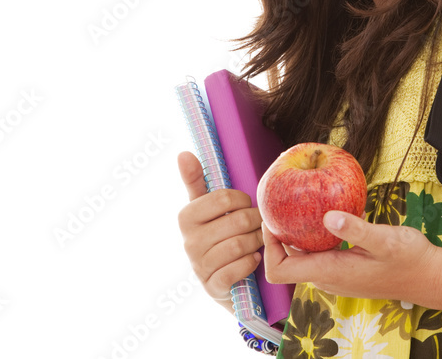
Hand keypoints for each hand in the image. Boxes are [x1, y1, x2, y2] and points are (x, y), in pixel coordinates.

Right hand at [176, 151, 263, 306]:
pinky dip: (250, 264)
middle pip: (237, 222)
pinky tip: (252, 260)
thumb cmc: (220, 235)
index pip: (224, 198)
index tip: (246, 205)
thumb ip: (196, 180)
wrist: (225, 279)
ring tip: (257, 242)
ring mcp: (199, 266)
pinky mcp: (212, 287)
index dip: (243, 200)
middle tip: (258, 225)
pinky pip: (237, 269)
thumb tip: (182, 153)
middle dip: (254, 223)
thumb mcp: (207, 208)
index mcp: (186, 217)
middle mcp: (188, 242)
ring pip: (239, 246)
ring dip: (256, 243)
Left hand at [262, 210, 441, 303]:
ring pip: (301, 258)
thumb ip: (356, 229)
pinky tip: (322, 216)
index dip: (269, 247)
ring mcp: (335, 276)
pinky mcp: (343, 270)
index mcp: (330, 272)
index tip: (272, 220)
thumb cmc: (409, 260)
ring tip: (296, 206)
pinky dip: (312, 237)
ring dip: (294, 236)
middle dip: (277, 236)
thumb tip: (328, 217)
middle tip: (280, 205)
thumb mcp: (385, 239)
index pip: (280, 270)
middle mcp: (327, 277)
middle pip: (286, 262)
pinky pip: (317, 255)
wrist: (428, 277)